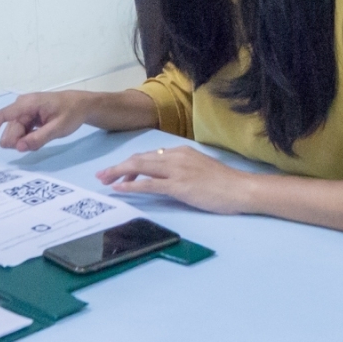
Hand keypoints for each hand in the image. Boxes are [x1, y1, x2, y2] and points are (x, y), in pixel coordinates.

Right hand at [0, 91, 95, 151]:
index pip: (1, 116)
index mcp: (27, 104)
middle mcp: (21, 106)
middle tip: (41, 138)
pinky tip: (41, 135)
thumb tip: (18, 148)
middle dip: (20, 141)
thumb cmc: (71, 113)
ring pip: (15, 134)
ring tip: (45, 135)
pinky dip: (29, 138)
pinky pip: (21, 133)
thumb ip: (38, 138)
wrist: (81, 105)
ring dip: (26, 141)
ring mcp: (24, 112)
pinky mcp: (28, 117)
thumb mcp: (58, 128)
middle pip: (9, 131)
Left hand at [95, 145, 259, 214]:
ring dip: (119, 174)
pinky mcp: (179, 186)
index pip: (148, 156)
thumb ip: (180, 168)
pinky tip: (119, 189)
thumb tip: (162, 174)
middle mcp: (176, 157)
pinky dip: (131, 186)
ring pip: (140, 168)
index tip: (117, 172)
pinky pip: (149, 185)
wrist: (241, 188)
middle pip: (139, 159)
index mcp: (180, 152)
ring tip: (104, 180)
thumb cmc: (223, 182)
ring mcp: (177, 171)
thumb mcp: (199, 168)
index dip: (130, 164)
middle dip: (118, 167)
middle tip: (101, 175)